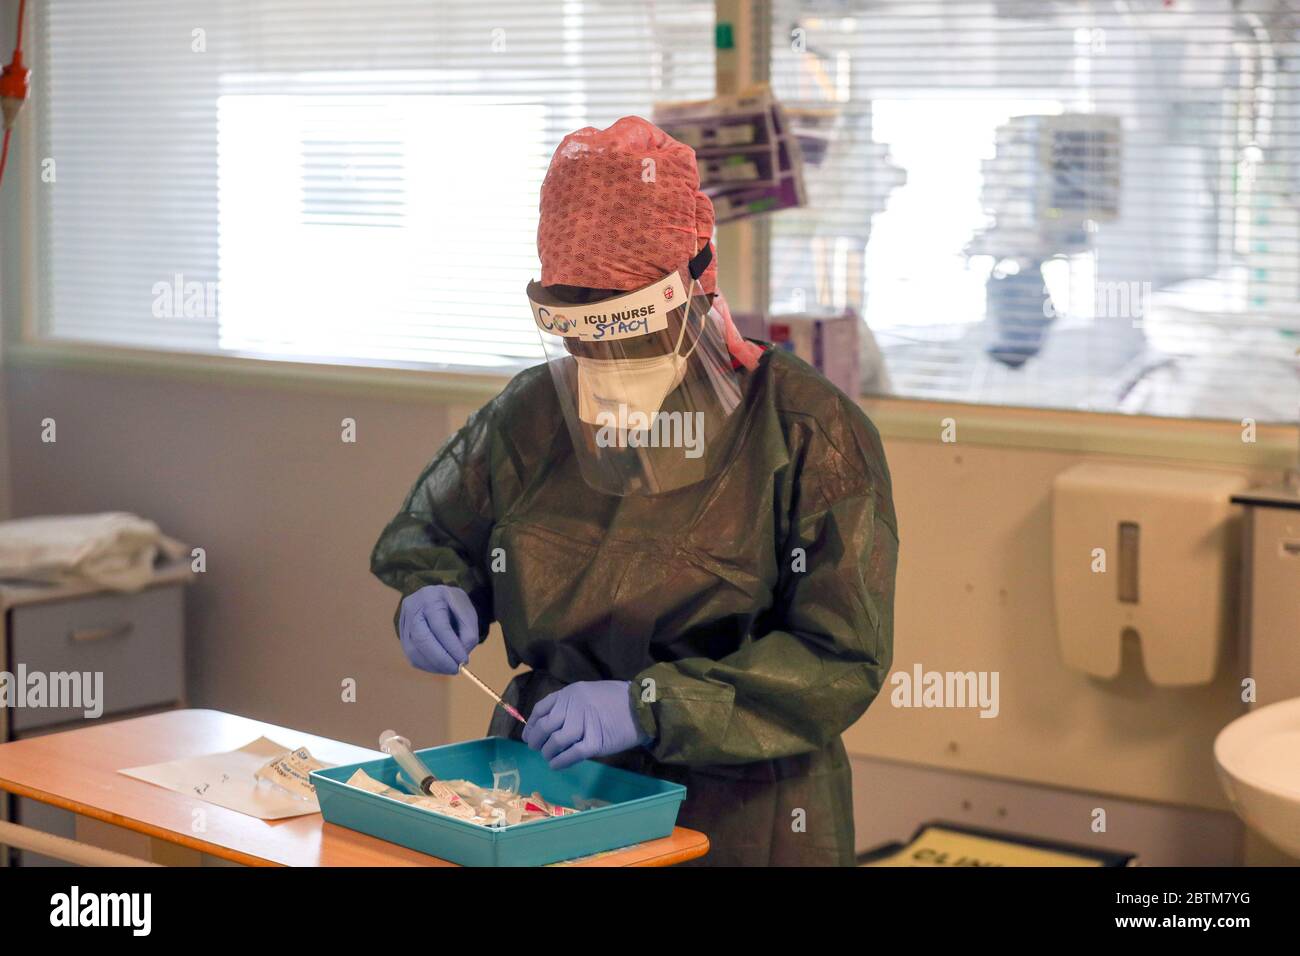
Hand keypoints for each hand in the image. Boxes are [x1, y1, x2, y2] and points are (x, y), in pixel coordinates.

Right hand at [398, 585, 478, 674]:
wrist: (438, 598)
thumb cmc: (455, 606)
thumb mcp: (468, 613)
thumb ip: (468, 634)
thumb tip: (460, 657)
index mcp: (431, 597)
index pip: (439, 626)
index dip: (451, 646)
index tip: (464, 660)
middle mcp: (412, 607)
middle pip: (421, 639)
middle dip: (440, 659)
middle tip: (456, 669)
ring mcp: (403, 622)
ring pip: (413, 650)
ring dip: (434, 665)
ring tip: (450, 668)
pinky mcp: (402, 636)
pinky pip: (412, 656)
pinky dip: (427, 665)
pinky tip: (440, 666)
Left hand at [522, 680, 650, 769]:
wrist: (642, 706)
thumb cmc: (617, 700)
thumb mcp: (589, 692)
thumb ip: (571, 705)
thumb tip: (551, 724)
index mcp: (571, 693)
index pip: (542, 708)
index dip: (531, 724)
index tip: (528, 735)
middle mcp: (574, 706)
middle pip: (545, 726)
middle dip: (536, 740)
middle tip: (537, 748)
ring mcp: (584, 723)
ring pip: (556, 741)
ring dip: (548, 752)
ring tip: (549, 757)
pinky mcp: (595, 742)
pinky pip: (571, 754)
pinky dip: (560, 762)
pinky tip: (556, 765)